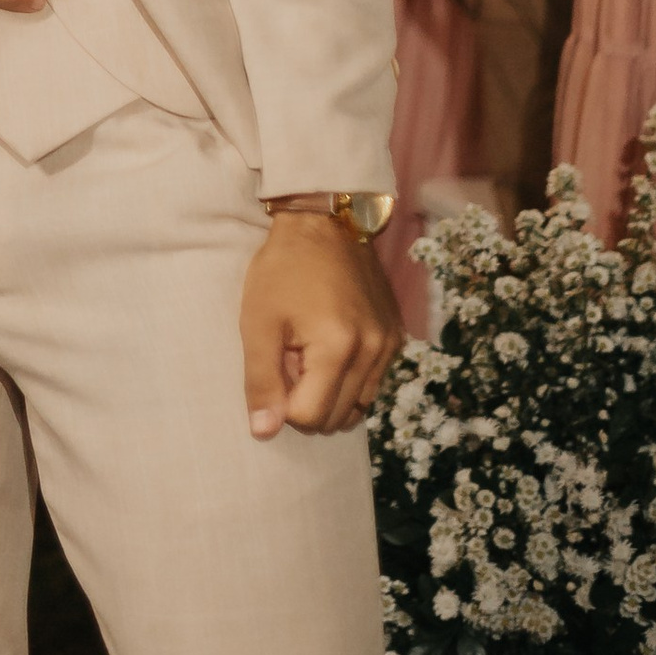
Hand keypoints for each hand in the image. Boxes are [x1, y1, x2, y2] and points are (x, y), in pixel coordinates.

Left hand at [242, 206, 401, 436]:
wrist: (324, 222)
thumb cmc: (284, 269)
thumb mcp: (258, 321)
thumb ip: (261, 381)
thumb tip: (264, 432)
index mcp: (338, 348)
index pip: (311, 417)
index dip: (284, 402)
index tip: (277, 365)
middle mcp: (374, 352)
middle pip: (336, 418)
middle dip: (307, 401)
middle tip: (291, 357)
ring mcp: (390, 346)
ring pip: (357, 407)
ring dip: (329, 393)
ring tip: (310, 352)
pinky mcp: (396, 338)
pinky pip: (372, 384)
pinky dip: (349, 379)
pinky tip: (331, 347)